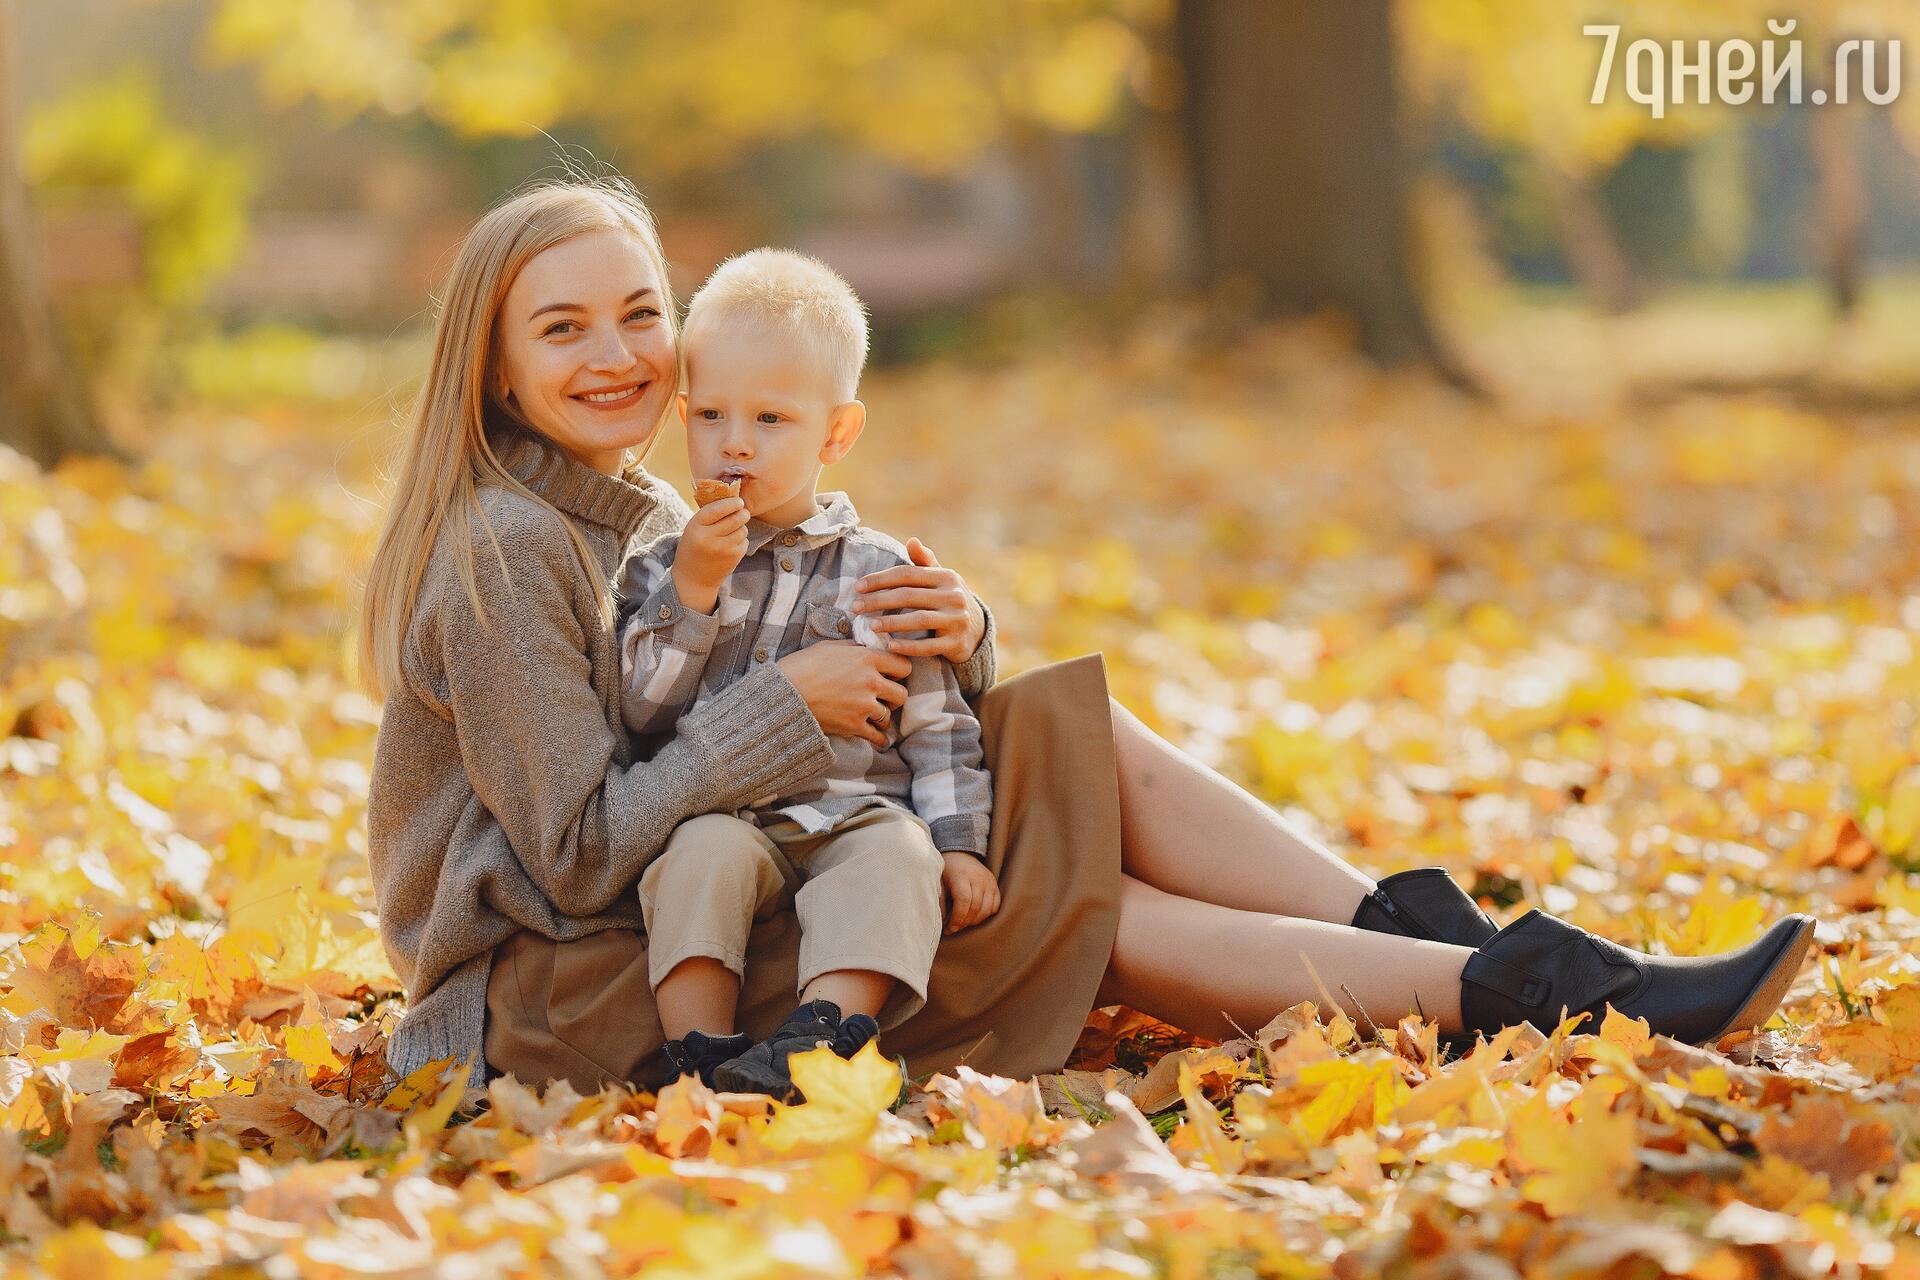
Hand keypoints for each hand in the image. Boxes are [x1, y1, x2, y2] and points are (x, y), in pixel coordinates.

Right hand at [672, 497, 749, 612]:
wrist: (694, 579)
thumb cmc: (694, 547)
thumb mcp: (693, 529)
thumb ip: (710, 516)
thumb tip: (733, 500)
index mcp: (695, 527)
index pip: (717, 509)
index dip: (731, 503)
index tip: (738, 501)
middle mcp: (709, 538)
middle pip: (735, 518)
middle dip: (742, 513)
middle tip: (743, 511)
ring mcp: (723, 549)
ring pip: (743, 529)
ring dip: (741, 527)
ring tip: (732, 530)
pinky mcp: (733, 558)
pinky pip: (745, 541)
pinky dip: (741, 539)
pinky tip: (731, 543)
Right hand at [776, 640, 910, 747]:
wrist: (784, 693)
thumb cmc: (803, 666)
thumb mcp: (830, 647)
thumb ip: (855, 648)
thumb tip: (869, 646)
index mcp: (866, 658)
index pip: (903, 666)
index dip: (899, 671)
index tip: (892, 675)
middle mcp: (870, 681)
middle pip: (901, 694)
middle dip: (893, 696)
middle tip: (885, 697)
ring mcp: (863, 705)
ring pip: (889, 716)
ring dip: (882, 716)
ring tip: (874, 715)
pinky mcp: (853, 726)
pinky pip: (877, 736)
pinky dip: (879, 738)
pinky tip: (878, 738)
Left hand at [852, 538, 985, 663]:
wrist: (977, 629)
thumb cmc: (949, 599)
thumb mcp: (941, 579)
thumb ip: (924, 561)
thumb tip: (911, 540)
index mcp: (946, 577)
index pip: (907, 574)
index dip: (880, 579)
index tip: (858, 587)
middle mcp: (954, 596)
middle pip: (909, 596)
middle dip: (878, 601)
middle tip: (856, 607)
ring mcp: (957, 620)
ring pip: (918, 620)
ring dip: (891, 623)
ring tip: (869, 625)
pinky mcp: (956, 643)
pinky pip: (929, 646)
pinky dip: (908, 646)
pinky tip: (890, 646)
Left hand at [941, 852, 999, 932]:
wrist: (960, 854)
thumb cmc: (946, 871)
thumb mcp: (938, 883)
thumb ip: (940, 901)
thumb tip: (941, 922)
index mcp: (962, 875)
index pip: (964, 901)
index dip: (957, 918)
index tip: (948, 928)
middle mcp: (978, 878)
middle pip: (975, 908)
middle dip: (964, 923)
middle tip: (953, 928)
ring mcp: (989, 881)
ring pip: (987, 910)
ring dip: (974, 921)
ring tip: (963, 922)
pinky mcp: (995, 885)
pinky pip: (995, 906)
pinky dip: (985, 915)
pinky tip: (974, 916)